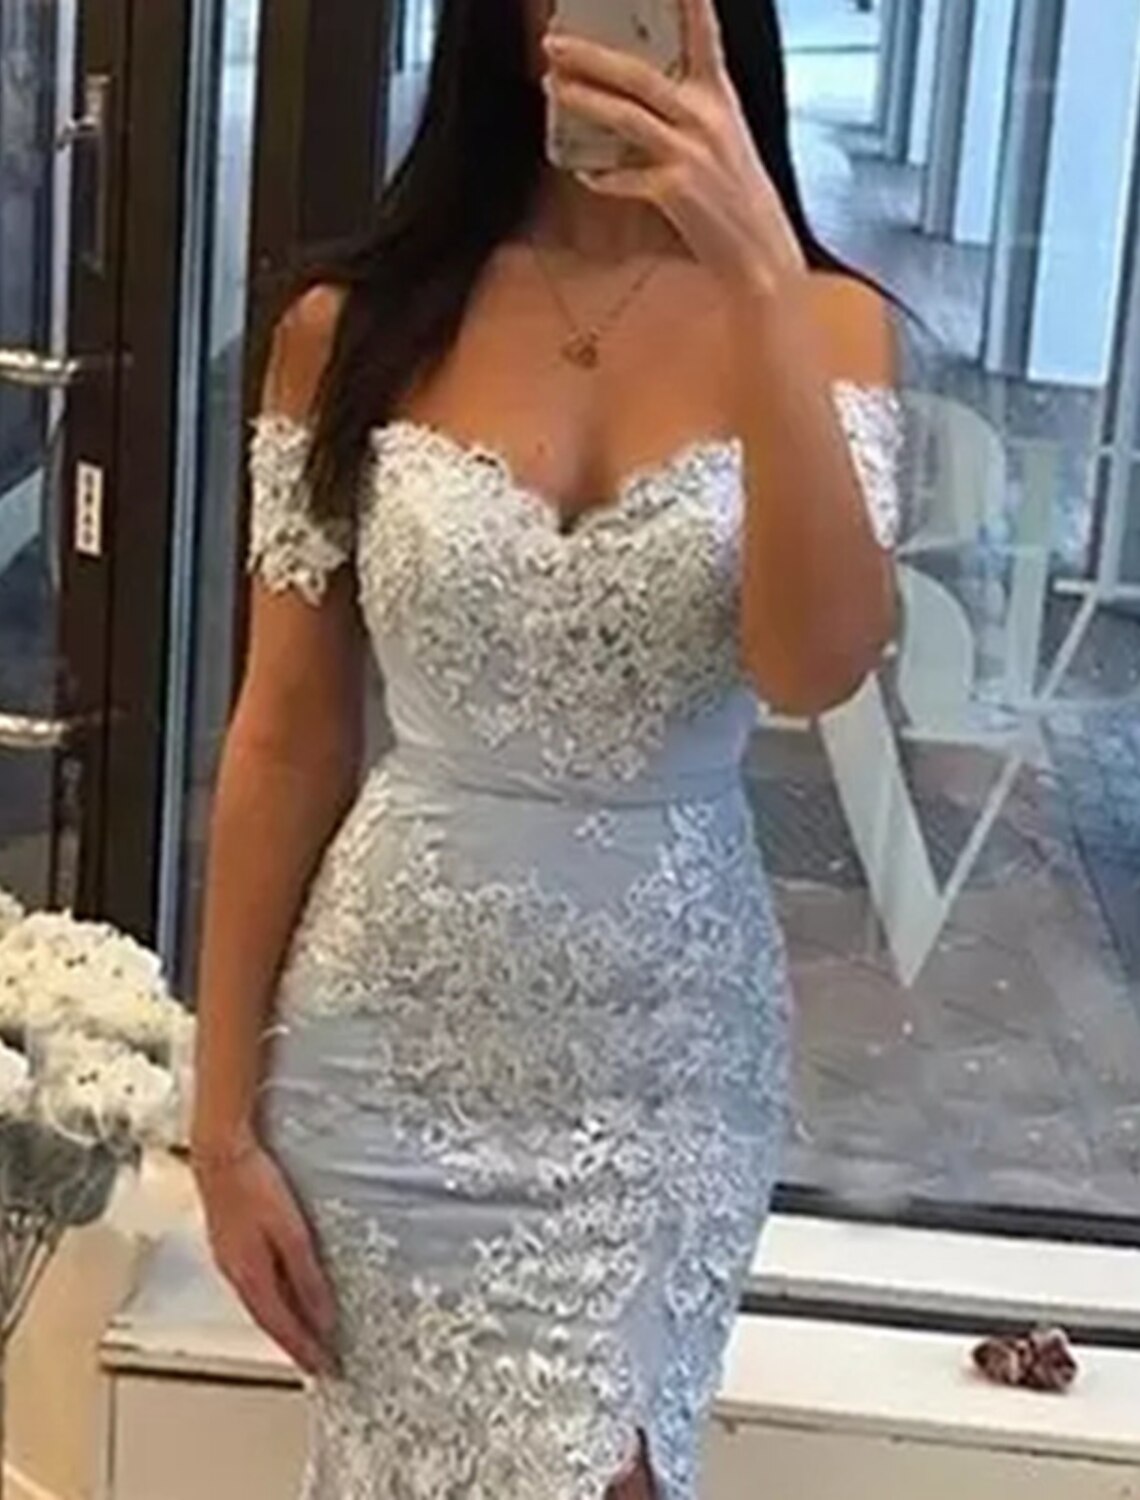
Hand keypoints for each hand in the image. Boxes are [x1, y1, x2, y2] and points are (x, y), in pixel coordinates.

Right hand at [194, 1135, 337, 1377]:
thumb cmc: (253, 1184)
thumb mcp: (292, 1232)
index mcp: (251, 1277)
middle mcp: (236, 1275)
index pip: (282, 1327)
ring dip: (281, 1325)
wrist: (219, 1152)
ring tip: (302, 1338)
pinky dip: (270, 1301)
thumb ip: (307, 1276)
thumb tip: (322, 1316)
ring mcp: (229, 1259)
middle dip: (294, 1344)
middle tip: (318, 1362)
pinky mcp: (228, 1244)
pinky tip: (278, 1296)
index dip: (305, 1351)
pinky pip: (253, 1286)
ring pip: (260, 1305)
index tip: (325, 1369)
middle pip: (269, 1321)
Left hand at [543, 0, 806, 295]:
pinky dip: (601, 176)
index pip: (703, 36)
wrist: (760, 252)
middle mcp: (706, 118)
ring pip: (625, 116)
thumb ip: (688, 112)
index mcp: (721, 98)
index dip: (689, 3)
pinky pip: (623, 177)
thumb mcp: (724, 140)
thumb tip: (634, 95)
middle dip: (591, 56)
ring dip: (583, 100)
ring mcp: (690, 154)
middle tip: (553, 42)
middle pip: (639, 74)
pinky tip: (584, 174)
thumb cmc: (738, 197)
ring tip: (552, 86)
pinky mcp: (675, 190)